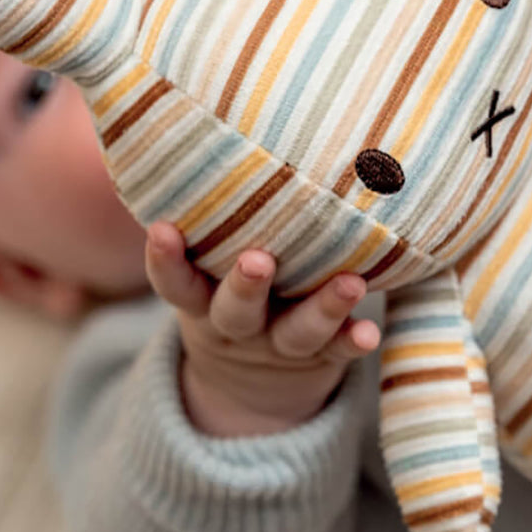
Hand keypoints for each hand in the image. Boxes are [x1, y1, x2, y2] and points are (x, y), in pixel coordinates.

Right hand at [145, 222, 380, 438]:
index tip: (161, 229)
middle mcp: (238, 327)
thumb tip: (207, 143)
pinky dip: (353, 342)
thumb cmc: (232, 300)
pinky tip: (370, 332)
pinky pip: (337, 352)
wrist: (252, 388)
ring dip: (324, 308)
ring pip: (297, 332)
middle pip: (237, 310)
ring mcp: (279, 346)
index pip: (175, 283)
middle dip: (246, 286)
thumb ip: (214, 236)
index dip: (165, 260)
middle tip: (257, 261)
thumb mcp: (207, 282)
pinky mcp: (321, 357)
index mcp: (202, 304)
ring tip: (350, 284)